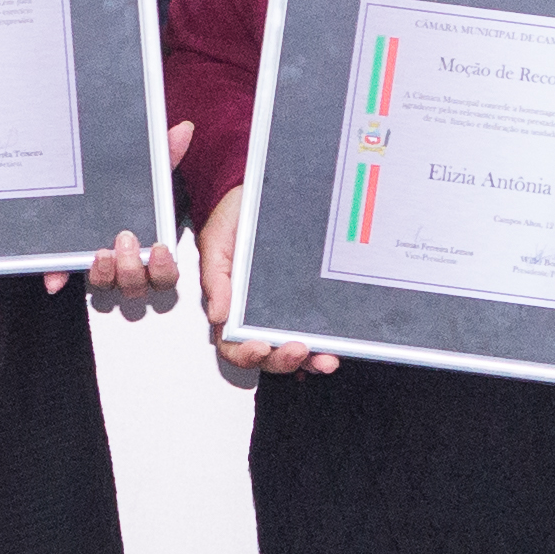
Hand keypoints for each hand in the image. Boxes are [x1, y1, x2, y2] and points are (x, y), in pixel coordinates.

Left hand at [56, 126, 194, 314]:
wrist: (88, 183)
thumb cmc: (127, 187)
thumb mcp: (145, 173)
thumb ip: (164, 155)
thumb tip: (182, 130)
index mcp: (150, 251)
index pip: (164, 276)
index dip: (163, 269)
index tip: (159, 248)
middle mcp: (126, 265)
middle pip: (136, 287)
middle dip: (132, 269)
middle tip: (126, 240)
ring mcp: (98, 267)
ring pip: (105, 287)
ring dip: (104, 274)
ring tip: (101, 252)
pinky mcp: (70, 262)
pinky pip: (65, 276)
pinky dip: (59, 277)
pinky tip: (55, 278)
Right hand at [201, 186, 336, 384]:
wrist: (258, 192)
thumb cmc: (235, 217)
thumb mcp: (217, 241)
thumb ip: (215, 277)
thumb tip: (218, 314)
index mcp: (232, 306)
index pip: (233, 345)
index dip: (245, 354)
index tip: (259, 348)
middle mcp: (259, 315)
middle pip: (269, 355)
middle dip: (283, 360)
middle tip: (298, 350)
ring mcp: (287, 311)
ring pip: (297, 350)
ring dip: (311, 360)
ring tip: (326, 359)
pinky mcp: (311, 300)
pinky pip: (320, 329)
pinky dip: (329, 342)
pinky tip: (339, 344)